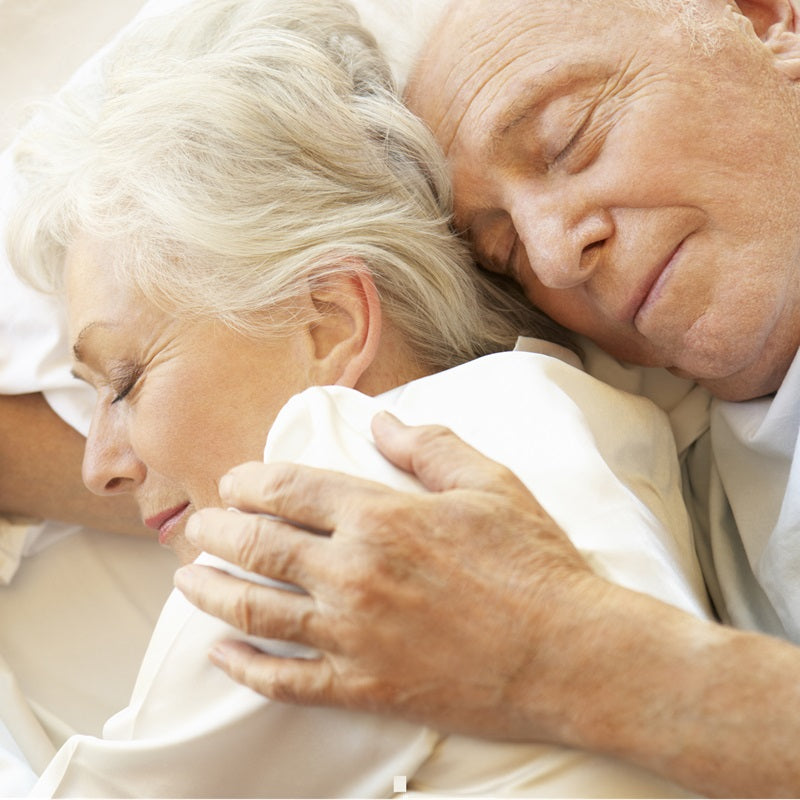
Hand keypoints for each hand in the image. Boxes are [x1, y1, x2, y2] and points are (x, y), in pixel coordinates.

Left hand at [175, 411, 600, 738]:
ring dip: (211, 593)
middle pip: (259, 546)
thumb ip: (429, 446)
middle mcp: (354, 573)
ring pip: (256, 610)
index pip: (289, 490)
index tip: (233, 483)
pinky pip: (286, 680)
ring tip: (187, 581)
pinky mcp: (365, 686)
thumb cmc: (534, 563)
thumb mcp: (490, 483)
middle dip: (217, 532)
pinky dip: (245, 667)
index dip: (249, 482)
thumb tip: (381, 419)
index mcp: (381, 517)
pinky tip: (221, 654)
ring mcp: (354, 634)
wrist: (570, 654)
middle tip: (197, 528)